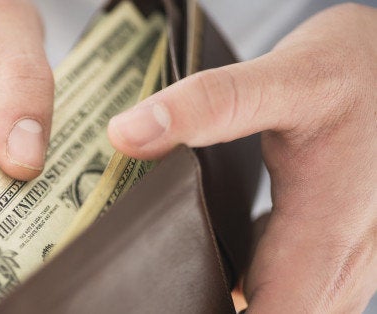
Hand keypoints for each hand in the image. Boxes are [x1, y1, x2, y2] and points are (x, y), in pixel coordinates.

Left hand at [109, 4, 375, 312]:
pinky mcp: (335, 244)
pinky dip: (255, 283)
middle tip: (160, 279)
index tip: (167, 295)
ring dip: (237, 300)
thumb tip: (127, 133)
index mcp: (326, 236)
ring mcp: (345, 257)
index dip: (214, 313)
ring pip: (287, 306)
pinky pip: (295, 286)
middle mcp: (345, 261)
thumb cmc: (354, 69)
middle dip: (215, 306)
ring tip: (179, 268)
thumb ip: (209, 105)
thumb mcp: (284, 79)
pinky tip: (216, 255)